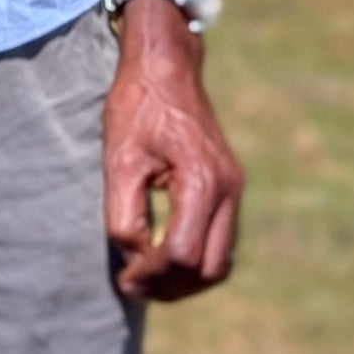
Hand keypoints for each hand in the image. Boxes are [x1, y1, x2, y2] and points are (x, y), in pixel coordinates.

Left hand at [103, 0, 243, 301]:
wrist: (165, 67)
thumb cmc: (137, 108)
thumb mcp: (119, 160)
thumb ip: (124, 215)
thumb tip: (134, 259)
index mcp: (202, 182)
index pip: (182, 255)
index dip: (151, 276)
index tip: (124, 277)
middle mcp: (228, 189)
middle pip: (210, 269)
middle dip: (171, 286)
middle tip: (134, 286)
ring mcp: (234, 189)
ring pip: (221, 261)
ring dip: (187, 279)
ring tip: (148, 279)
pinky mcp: (230, 186)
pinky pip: (222, 240)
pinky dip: (197, 258)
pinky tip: (164, 256)